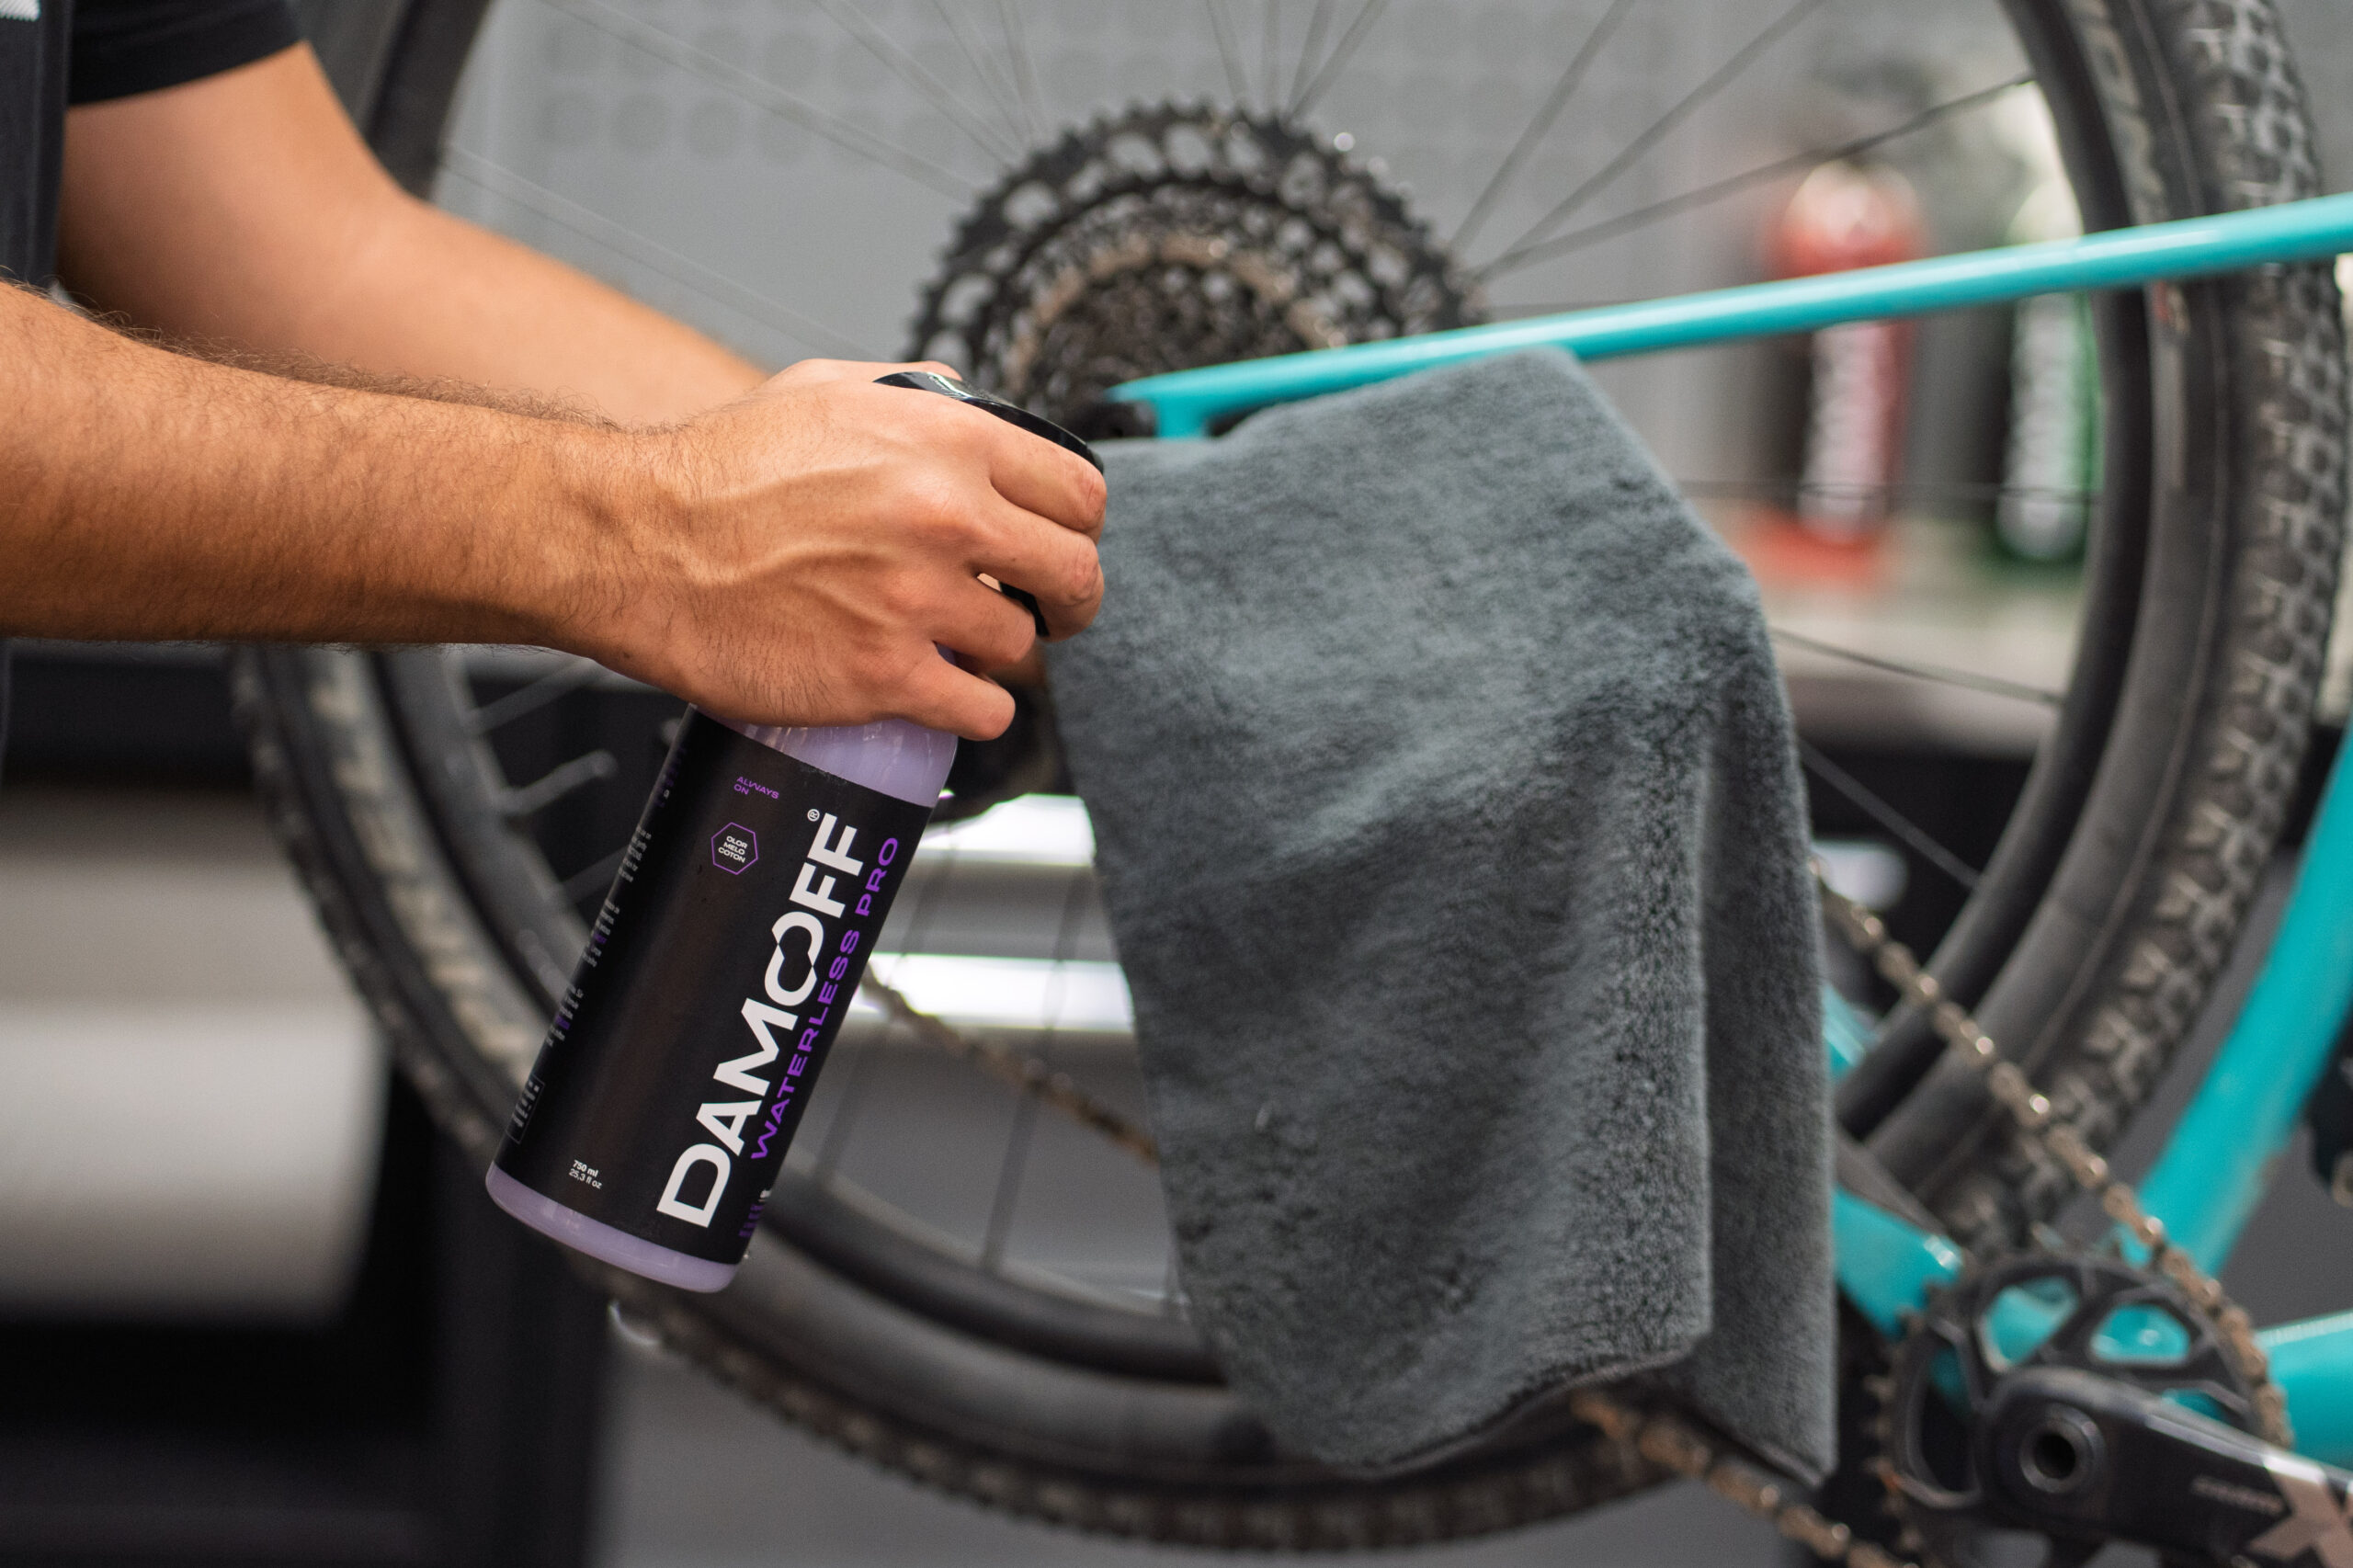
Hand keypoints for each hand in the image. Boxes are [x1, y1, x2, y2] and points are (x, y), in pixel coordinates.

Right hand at [573, 359, 1106, 740]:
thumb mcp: (826, 388)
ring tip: (957, 646)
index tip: (1060, 545)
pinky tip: (947, 696)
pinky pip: (983, 711)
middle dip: (1067, 599)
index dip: (1078, 527)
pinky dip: (975, 711)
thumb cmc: (719, 471)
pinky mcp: (885, 676)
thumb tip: (972, 402)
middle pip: (1074, 575)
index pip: (1079, 493)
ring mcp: (919, 603)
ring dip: (999, 654)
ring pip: (1023, 648)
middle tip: (1047, 610)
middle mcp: (946, 519)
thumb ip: (916, 395)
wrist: (639, 541)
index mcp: (946, 444)